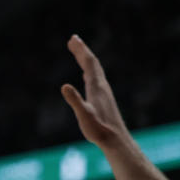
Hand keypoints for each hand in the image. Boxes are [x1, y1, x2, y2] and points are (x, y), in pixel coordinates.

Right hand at [61, 35, 132, 153]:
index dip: (81, 51)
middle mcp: (101, 87)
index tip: (73, 39)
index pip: (89, 64)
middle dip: (82, 51)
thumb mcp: (84, 115)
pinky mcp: (102, 99)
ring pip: (94, 71)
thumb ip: (75, 100)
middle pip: (92, 64)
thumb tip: (64, 85)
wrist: (116, 140)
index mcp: (96, 87)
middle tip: (73, 39)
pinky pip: (94, 79)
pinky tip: (85, 74)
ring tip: (78, 52)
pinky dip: (88, 71)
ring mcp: (103, 92)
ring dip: (85, 60)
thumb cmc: (99, 129)